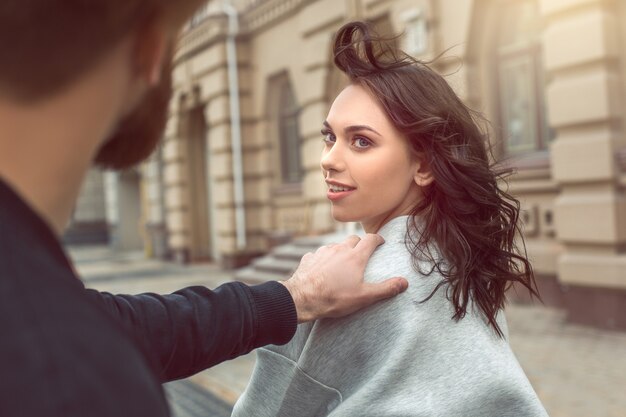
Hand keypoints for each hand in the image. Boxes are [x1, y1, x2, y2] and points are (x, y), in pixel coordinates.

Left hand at [280, 234, 407, 322]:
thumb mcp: (364, 296)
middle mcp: (339, 249)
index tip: (381, 242)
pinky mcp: (309, 258)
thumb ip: (385, 289)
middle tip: (363, 252)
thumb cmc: (335, 298)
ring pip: (336, 245)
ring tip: (343, 262)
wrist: (302, 298)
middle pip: (353, 239)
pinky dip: (324, 258)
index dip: (378, 239)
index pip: (371, 239)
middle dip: (360, 243)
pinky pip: (319, 253)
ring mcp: (323, 252)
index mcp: (355, 257)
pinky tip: (323, 268)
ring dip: (341, 250)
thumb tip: (405, 282)